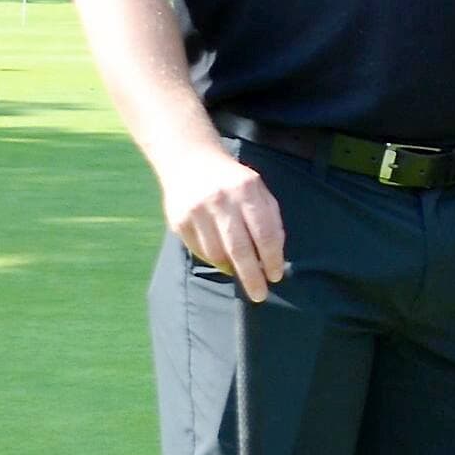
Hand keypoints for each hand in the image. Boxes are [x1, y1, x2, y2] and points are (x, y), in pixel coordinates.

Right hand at [161, 146, 285, 301]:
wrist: (189, 160)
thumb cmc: (233, 180)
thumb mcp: (258, 189)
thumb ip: (270, 218)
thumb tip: (273, 256)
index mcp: (246, 190)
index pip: (264, 233)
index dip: (272, 259)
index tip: (275, 276)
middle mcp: (220, 200)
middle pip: (239, 249)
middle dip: (252, 276)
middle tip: (259, 294)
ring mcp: (196, 211)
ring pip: (217, 255)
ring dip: (231, 269)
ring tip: (240, 273)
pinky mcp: (179, 221)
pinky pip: (199, 251)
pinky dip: (213, 259)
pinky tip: (222, 258)